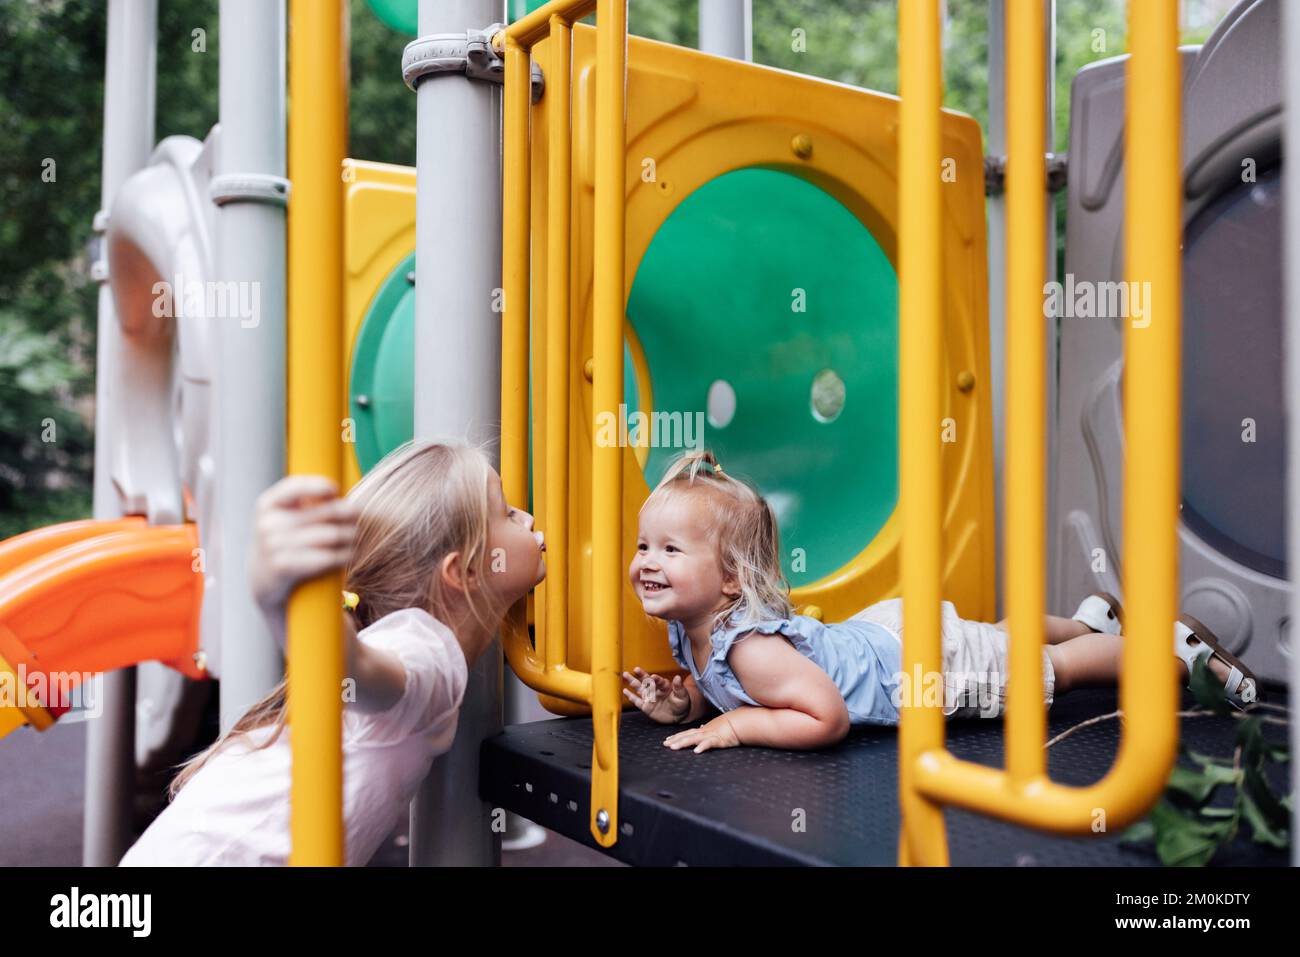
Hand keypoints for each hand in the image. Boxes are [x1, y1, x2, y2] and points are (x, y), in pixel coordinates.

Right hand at [248, 475, 359, 623]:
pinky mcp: (285, 567)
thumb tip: (337, 491)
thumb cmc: (283, 542)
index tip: (335, 489)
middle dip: (348, 513)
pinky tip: (352, 553)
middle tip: (358, 516)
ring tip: (357, 536)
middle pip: (326, 512)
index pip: (295, 487)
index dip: (318, 485)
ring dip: (351, 535)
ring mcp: (275, 545)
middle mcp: (269, 523)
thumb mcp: (283, 517)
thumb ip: (303, 502)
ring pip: (331, 535)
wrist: (262, 581)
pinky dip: (345, 555)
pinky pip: (327, 557)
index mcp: (268, 504)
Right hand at [622, 667, 690, 723]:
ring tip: (625, 675)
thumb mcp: (682, 695)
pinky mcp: (646, 707)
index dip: (656, 679)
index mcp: (664, 686)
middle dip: (641, 675)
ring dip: (633, 682)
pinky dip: (631, 697)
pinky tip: (625, 691)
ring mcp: (650, 697)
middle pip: (647, 681)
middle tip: (636, 669)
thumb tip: (678, 677)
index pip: (659, 681)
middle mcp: (655, 689)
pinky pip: (637, 701)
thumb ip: (679, 687)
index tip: (653, 677)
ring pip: (640, 688)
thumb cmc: (681, 703)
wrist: (678, 716)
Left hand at [663, 714, 740, 753]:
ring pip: (694, 739)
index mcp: (703, 730)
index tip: (667, 741)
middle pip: (687, 736)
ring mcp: (710, 735)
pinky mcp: (718, 740)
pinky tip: (696, 751)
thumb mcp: (715, 727)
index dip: (676, 737)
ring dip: (683, 743)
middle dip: (675, 740)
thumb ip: (706, 730)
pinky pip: (709, 743)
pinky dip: (702, 746)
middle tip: (665, 745)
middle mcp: (704, 732)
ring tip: (674, 748)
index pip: (687, 733)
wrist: (740, 722)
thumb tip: (699, 728)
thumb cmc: (728, 726)